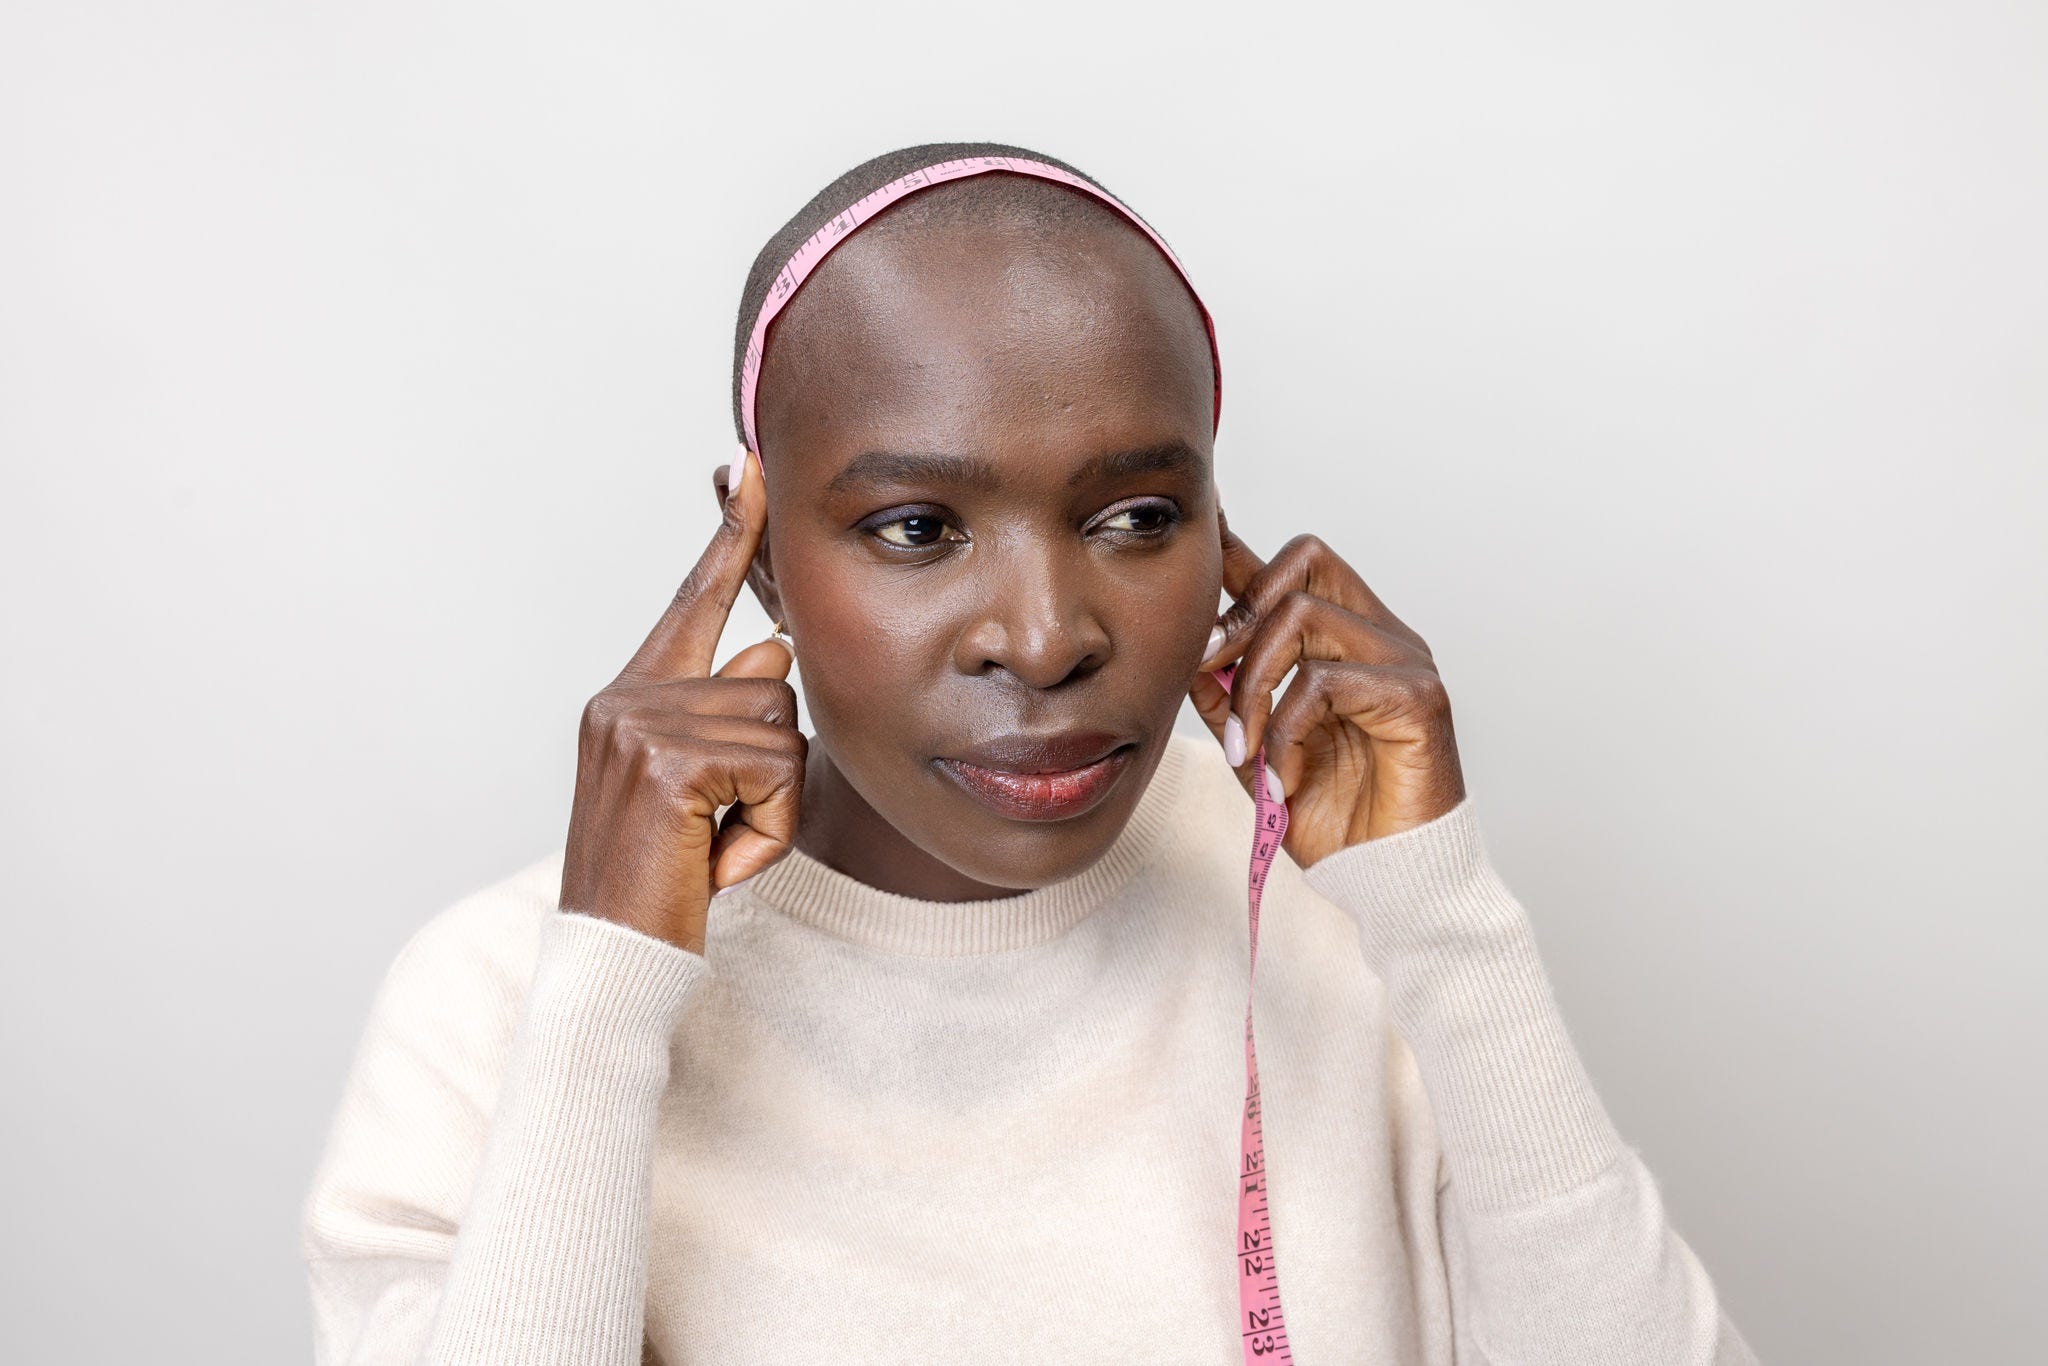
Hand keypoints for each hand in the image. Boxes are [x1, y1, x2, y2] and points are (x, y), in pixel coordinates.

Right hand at [557, 448, 804, 953]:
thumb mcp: (699, 790)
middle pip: (774, 683)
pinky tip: (718, 861)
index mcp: (631, 696)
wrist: (612, 954)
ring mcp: (641, 723)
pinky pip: (778, 771)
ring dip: (773, 806)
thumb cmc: (661, 881)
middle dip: (773, 769)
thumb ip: (729, 715)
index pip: (692, 601)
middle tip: (716, 832)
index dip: (730, 535)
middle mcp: (627, 697)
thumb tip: (773, 648)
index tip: (753, 467)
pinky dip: (768, 830)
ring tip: (713, 848)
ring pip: (784, 729)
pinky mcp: (669, 760)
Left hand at [1187, 507, 1466, 867]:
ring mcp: (1405, 660)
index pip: (1292, 570)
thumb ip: (1227, 694)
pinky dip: (1284, 729)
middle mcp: (1381, 636)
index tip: (1201, 518)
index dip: (1241, 544)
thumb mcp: (1255, 748)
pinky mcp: (1419, 697)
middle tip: (1205, 671)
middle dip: (1238, 611)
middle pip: (1305, 559)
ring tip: (1244, 750)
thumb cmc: (1332, 818)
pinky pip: (1324, 680)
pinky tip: (1280, 775)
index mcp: (1346, 641)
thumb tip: (1189, 649)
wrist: (1385, 882)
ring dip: (1253, 685)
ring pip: (1305, 615)